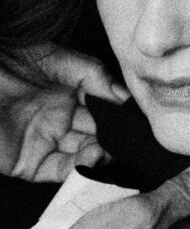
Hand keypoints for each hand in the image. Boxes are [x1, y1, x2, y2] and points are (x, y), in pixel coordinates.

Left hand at [0, 44, 128, 181]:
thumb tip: (125, 95)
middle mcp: (61, 118)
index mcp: (70, 93)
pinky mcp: (28, 163)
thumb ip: (93, 74)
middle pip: (96, 134)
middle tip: (129, 142)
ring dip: (97, 155)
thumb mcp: (58, 57)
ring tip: (105, 150)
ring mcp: (46, 141)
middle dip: (114, 139)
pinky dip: (76, 170)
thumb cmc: (11, 58)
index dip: (120, 115)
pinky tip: (90, 160)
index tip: (139, 120)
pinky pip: (58, 171)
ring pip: (80, 155)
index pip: (103, 108)